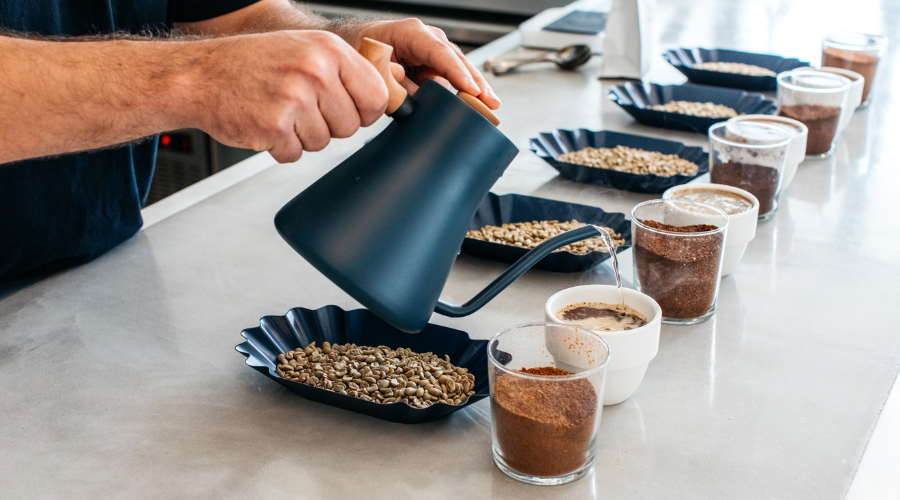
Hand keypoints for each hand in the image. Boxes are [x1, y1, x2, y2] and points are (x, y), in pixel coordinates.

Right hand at [192, 30, 387, 162]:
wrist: (200, 76)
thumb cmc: (253, 64)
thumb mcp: (306, 49)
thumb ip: (344, 71)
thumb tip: (385, 100)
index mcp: (329, 50)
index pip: (377, 97)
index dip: (365, 111)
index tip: (350, 110)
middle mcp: (315, 72)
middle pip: (352, 126)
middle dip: (329, 125)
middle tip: (301, 108)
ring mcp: (295, 99)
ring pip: (324, 143)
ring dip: (302, 136)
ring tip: (279, 111)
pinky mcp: (274, 127)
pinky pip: (295, 154)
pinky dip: (280, 147)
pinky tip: (264, 123)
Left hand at [342, 19, 500, 109]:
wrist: (357, 44)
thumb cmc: (363, 51)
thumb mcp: (373, 69)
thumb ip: (395, 84)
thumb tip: (417, 100)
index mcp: (411, 33)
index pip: (439, 53)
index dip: (456, 72)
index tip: (470, 89)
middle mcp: (427, 38)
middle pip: (457, 60)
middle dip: (475, 82)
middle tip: (490, 102)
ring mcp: (434, 50)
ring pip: (459, 68)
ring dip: (474, 87)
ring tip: (490, 105)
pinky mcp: (435, 63)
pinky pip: (453, 75)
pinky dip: (465, 89)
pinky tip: (478, 102)